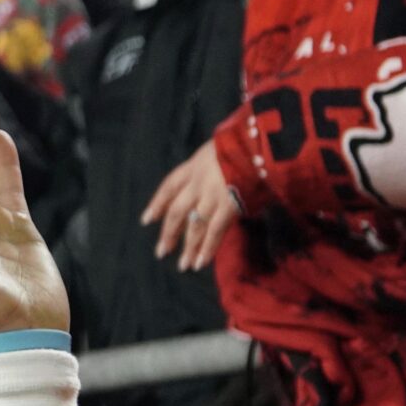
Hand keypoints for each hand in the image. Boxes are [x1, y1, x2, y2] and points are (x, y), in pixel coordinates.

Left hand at [140, 141, 239, 271]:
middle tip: (161, 252)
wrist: (258, 142)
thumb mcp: (222, 146)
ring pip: (194, 226)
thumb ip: (216, 164)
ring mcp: (211, 196)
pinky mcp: (228, 207)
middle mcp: (198, 182)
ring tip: (183, 265)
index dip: (158, 203)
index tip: (147, 218)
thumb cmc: (247, 140)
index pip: (170, 186)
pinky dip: (207, 249)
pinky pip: (214, 232)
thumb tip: (223, 178)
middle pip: (177, 211)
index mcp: (195, 164)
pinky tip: (199, 263)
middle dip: (168, 232)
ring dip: (188, 247)